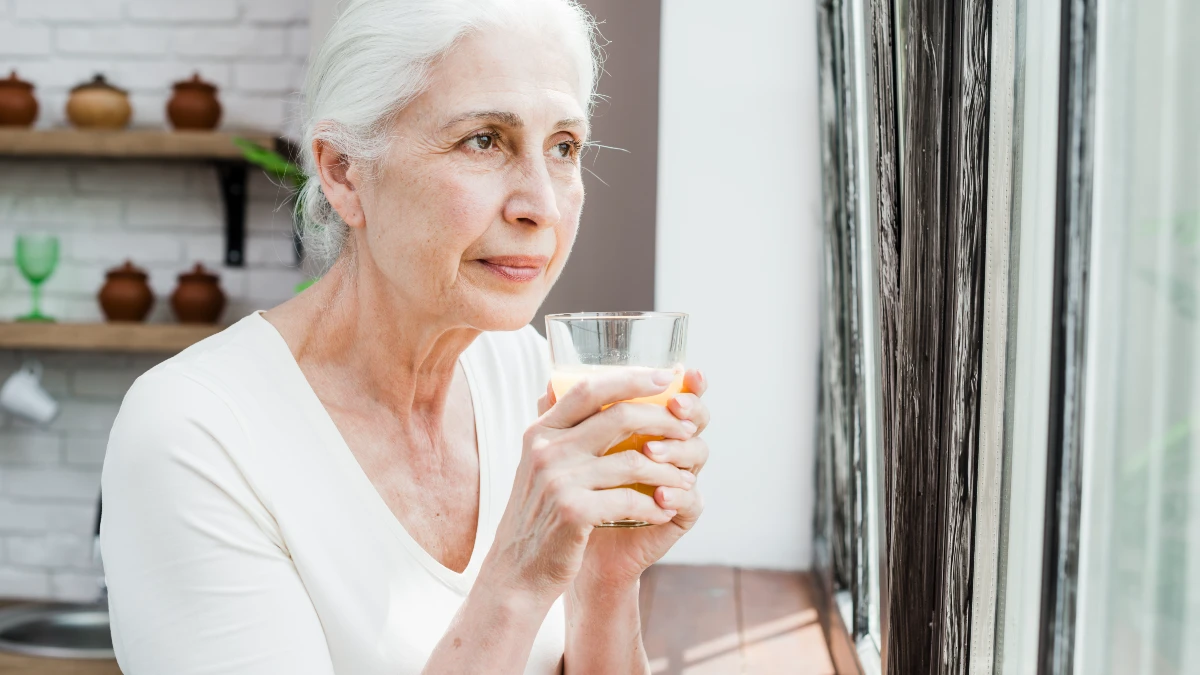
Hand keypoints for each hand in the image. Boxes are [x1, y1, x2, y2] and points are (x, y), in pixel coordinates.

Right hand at [540, 370, 710, 591]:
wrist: (517, 571)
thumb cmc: (538, 516)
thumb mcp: (537, 465)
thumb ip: (558, 430)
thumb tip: (565, 384)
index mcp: (541, 432)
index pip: (588, 389)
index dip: (630, 378)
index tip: (666, 376)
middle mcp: (547, 450)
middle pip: (618, 416)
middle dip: (663, 419)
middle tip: (688, 429)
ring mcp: (559, 480)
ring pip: (633, 460)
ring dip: (668, 470)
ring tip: (686, 479)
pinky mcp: (573, 512)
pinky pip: (630, 499)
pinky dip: (654, 505)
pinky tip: (664, 511)